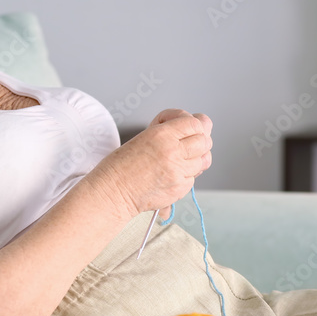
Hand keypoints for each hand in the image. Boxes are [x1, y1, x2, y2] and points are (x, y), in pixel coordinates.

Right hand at [86, 109, 211, 220]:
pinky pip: (194, 178)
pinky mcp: (179, 188)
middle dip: (199, 141)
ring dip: (195, 159)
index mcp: (161, 134)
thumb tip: (203, 123)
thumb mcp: (146, 135)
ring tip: (178, 160)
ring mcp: (177, 172)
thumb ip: (173, 128)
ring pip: (203, 160)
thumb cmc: (122, 164)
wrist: (112, 192)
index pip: (194, 123)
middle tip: (185, 144)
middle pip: (204, 141)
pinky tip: (172, 174)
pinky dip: (187, 175)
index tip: (185, 128)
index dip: (193, 124)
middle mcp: (172, 152)